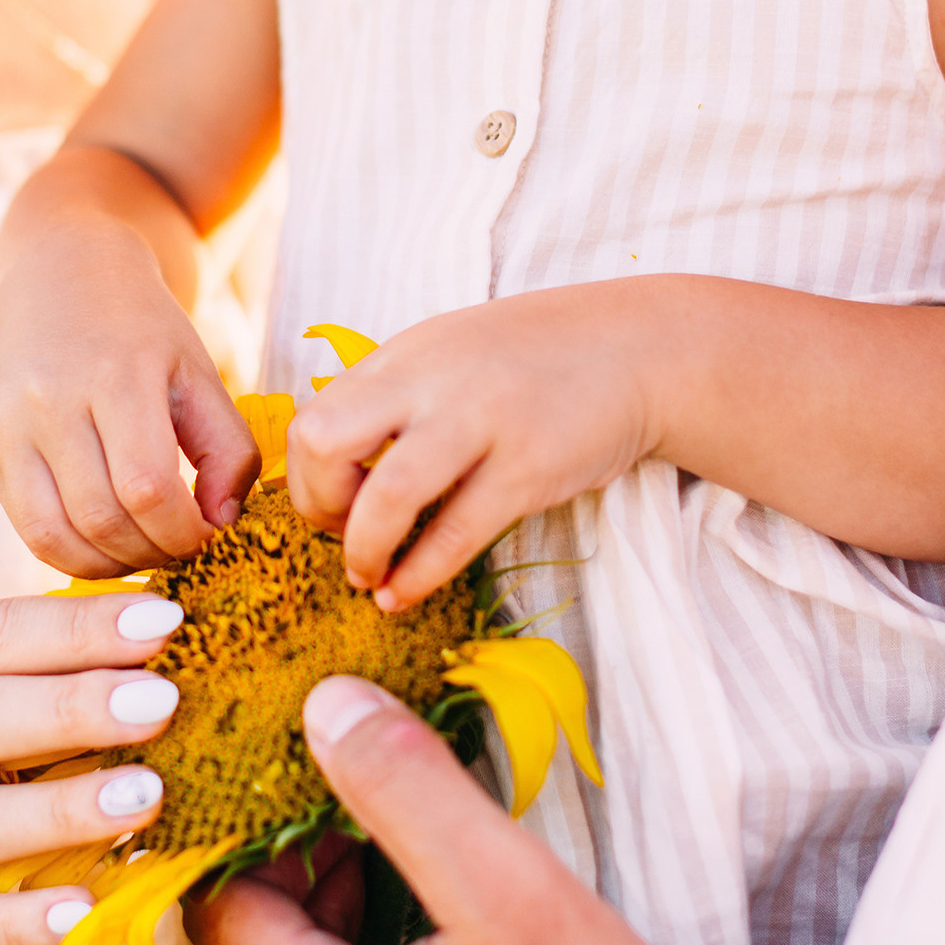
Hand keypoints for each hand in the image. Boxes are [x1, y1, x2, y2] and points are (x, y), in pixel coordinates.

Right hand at [0, 204, 257, 572]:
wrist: (61, 278)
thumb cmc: (144, 335)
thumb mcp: (200, 376)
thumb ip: (229, 450)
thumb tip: (222, 525)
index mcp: (114, 375)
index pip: (147, 487)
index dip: (185, 532)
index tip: (210, 535)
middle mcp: (50, 401)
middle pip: (102, 518)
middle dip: (154, 552)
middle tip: (182, 548)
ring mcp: (10, 427)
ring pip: (57, 536)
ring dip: (112, 565)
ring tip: (147, 551)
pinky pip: (29, 531)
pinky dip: (73, 557)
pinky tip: (108, 547)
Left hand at [287, 286, 658, 605]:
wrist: (637, 350)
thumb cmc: (536, 360)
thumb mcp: (449, 354)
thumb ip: (394, 396)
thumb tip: (333, 459)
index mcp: (404, 356)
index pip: (313, 417)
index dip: (307, 478)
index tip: (334, 506)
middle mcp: (431, 382)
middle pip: (325, 441)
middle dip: (318, 505)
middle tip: (341, 535)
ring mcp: (480, 422)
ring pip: (386, 494)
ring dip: (363, 550)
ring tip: (369, 576)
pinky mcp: (527, 468)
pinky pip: (455, 534)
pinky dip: (417, 575)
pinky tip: (404, 594)